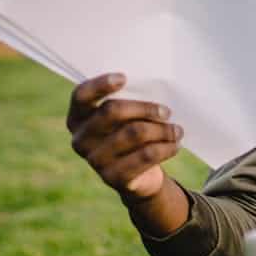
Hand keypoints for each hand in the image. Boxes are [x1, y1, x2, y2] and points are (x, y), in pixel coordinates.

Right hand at [67, 72, 182, 201]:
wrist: (139, 176)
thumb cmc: (131, 133)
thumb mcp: (126, 116)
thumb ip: (128, 101)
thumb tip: (153, 87)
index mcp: (78, 118)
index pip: (81, 95)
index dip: (100, 85)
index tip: (124, 78)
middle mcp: (80, 139)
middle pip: (112, 111)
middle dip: (145, 108)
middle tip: (167, 112)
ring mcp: (95, 161)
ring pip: (134, 133)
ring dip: (162, 129)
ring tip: (177, 130)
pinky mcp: (113, 178)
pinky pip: (146, 155)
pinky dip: (165, 147)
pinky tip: (175, 145)